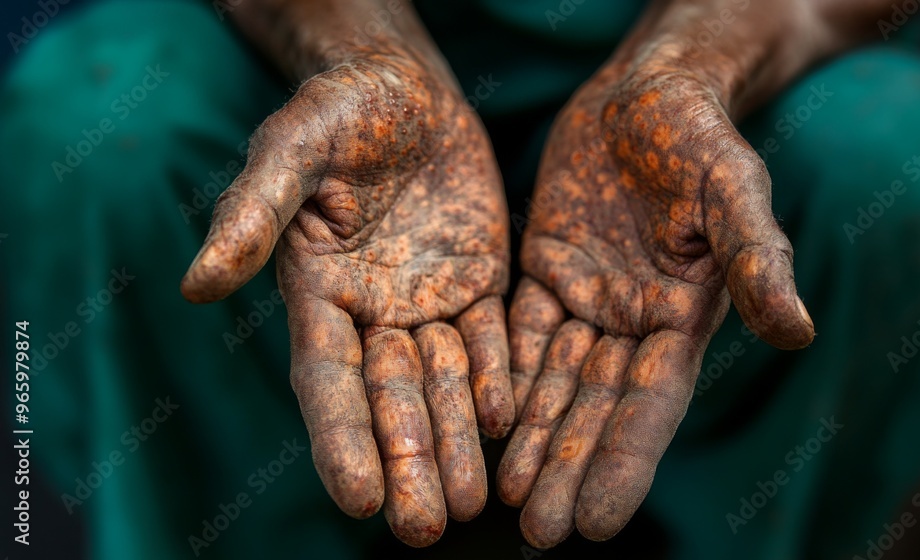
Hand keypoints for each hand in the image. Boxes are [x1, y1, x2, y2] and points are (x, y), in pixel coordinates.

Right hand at [181, 50, 512, 546]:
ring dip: (458, 441)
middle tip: (427, 528)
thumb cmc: (337, 109)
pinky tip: (509, 420)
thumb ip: (254, 212)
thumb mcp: (293, 148)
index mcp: (318, 293)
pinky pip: (492, 338)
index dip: (342, 439)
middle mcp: (372, 312)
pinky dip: (500, 377)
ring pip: (445, 383)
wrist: (404, 87)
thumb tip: (199, 284)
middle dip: (408, 462)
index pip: (329, 380)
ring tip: (475, 503)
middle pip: (392, 399)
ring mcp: (427, 301)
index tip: (359, 500)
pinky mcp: (476, 283)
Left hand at [497, 43, 814, 547]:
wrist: (645, 92)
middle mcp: (633, 321)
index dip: (622, 463)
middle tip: (537, 534)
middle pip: (595, 408)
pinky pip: (519, 331)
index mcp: (681, 316)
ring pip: (553, 381)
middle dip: (566, 468)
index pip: (650, 405)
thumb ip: (755, 258)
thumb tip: (796, 332)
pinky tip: (483, 419)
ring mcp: (587, 298)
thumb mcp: (732, 189)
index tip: (595, 525)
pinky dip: (503, 374)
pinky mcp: (546, 270)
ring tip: (503, 498)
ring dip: (531, 438)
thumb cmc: (699, 135)